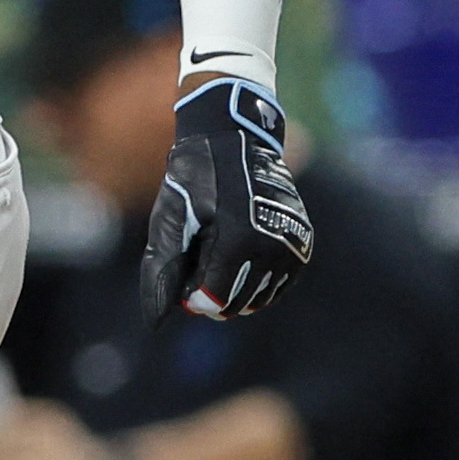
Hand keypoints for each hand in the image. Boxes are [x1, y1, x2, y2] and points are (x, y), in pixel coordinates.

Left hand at [139, 75, 313, 319]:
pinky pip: (280, 283)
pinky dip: (260, 280)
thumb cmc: (195, 180)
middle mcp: (272, 246)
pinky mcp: (302, 241)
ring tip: (222, 254)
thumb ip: (164, 271)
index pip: (213, 301)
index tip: (185, 276)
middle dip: (213, 293)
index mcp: (238, 243)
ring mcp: (291, 244)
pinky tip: (243, 258)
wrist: (235, 139)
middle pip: (238, 304)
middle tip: (200, 263)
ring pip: (261, 298)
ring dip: (237, 288)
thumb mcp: (170, 220)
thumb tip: (156, 320)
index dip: (193, 296)